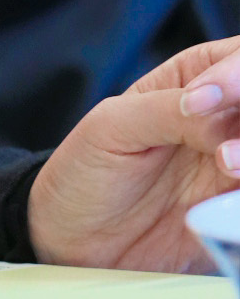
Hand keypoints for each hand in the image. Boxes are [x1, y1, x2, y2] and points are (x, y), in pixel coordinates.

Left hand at [29, 32, 239, 268]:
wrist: (74, 240)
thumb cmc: (84, 170)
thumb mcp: (112, 126)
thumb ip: (165, 110)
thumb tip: (212, 104)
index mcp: (194, 79)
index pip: (238, 58)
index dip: (236, 75)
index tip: (208, 101)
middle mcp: (223, 119)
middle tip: (224, 148)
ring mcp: (233, 164)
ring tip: (226, 164)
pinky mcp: (233, 207)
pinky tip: (227, 206)